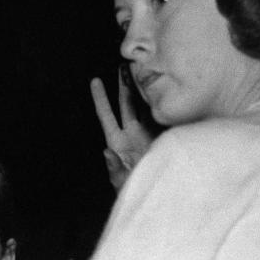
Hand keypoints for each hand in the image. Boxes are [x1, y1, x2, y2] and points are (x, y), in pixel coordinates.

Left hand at [90, 69, 152, 191]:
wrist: (161, 195)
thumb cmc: (136, 191)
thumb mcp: (122, 182)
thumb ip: (114, 168)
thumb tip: (105, 151)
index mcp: (117, 142)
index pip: (106, 116)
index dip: (100, 99)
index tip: (95, 81)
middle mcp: (132, 134)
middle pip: (126, 104)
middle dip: (124, 85)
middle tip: (124, 64)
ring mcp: (148, 133)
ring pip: (145, 106)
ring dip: (144, 89)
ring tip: (143, 69)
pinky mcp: (164, 135)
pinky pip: (161, 115)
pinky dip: (160, 102)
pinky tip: (163, 87)